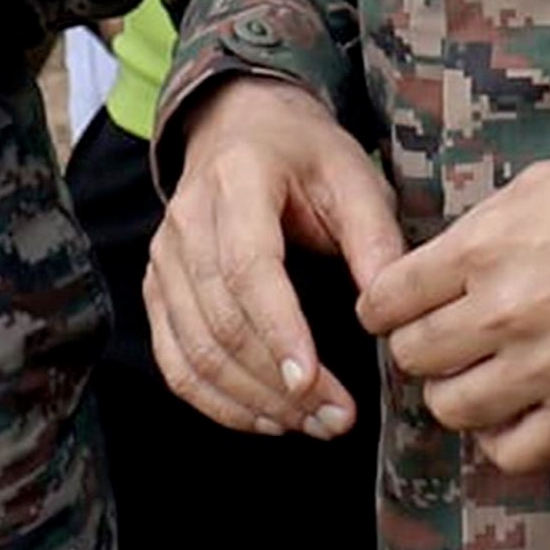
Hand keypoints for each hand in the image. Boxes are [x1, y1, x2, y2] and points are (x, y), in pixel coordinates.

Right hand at [148, 76, 404, 441]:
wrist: (240, 124)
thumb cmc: (305, 154)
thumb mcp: (355, 177)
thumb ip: (375, 241)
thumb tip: (392, 316)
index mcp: (237, 180)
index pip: (247, 267)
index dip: (278, 332)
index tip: (315, 383)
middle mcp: (187, 218)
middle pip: (219, 319)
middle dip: (277, 383)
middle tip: (338, 420)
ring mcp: (164, 256)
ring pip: (194, 348)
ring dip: (251, 401)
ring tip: (313, 425)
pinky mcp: (158, 287)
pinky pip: (174, 359)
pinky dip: (215, 401)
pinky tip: (264, 419)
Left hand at [358, 142, 549, 476]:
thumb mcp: (537, 186)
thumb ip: (478, 232)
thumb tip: (439, 265)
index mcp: (483, 248)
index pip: (386, 299)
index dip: (381, 307)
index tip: (392, 311)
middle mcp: (506, 312)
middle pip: (412, 356)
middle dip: (416, 348)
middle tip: (440, 342)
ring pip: (452, 408)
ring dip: (455, 395)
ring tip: (477, 378)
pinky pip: (517, 451)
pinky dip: (505, 439)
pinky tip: (518, 413)